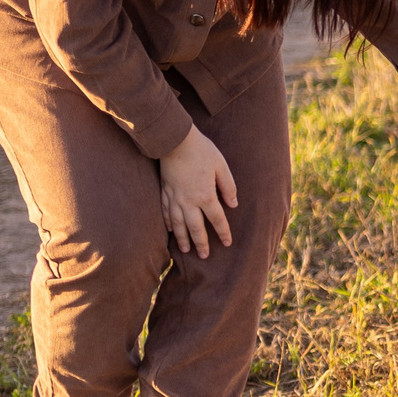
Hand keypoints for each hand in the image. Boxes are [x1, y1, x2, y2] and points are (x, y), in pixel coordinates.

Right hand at [160, 127, 237, 258]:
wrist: (175, 140)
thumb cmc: (201, 151)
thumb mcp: (221, 166)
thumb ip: (228, 187)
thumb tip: (233, 204)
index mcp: (205, 196)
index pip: (217, 219)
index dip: (223, 232)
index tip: (227, 242)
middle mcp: (188, 201)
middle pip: (195, 228)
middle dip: (201, 243)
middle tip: (204, 256)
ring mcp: (174, 198)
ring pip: (178, 224)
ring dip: (183, 239)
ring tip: (186, 250)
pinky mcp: (164, 191)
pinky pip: (165, 212)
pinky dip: (168, 224)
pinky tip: (171, 231)